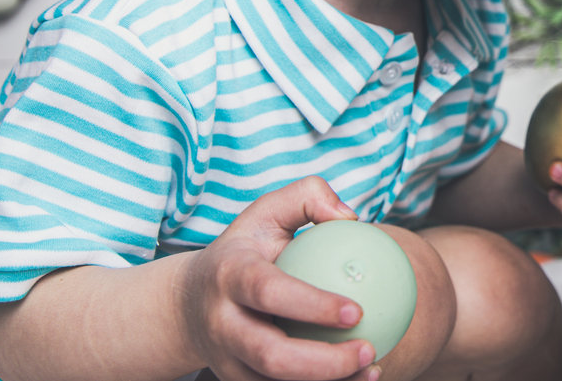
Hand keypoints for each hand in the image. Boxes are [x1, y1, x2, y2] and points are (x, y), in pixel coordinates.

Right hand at [177, 176, 379, 380]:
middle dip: (323, 362)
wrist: (188, 303)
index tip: (357, 311)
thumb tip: (350, 217)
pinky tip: (358, 379)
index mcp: (230, 275)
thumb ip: (309, 197)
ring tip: (373, 369)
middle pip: (270, 355)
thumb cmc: (247, 249)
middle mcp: (222, 323)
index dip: (313, 306)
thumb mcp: (268, 211)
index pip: (270, 292)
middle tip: (370, 349)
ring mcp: (225, 359)